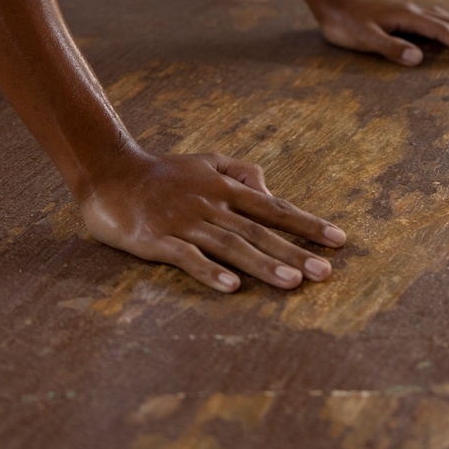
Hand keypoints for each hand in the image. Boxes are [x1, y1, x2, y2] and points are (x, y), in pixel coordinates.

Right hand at [78, 150, 345, 294]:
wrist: (109, 172)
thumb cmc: (163, 172)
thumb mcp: (206, 161)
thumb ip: (240, 172)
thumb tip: (268, 189)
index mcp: (225, 188)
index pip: (274, 208)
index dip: (307, 223)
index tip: (339, 239)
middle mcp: (211, 205)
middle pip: (260, 231)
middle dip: (295, 251)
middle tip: (326, 272)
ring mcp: (186, 223)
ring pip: (231, 246)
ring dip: (263, 264)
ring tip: (293, 283)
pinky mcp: (158, 240)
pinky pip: (188, 259)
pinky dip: (210, 272)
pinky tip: (231, 287)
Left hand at [316, 0, 448, 64]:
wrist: (330, 3)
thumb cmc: (344, 24)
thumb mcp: (364, 38)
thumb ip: (391, 48)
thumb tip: (419, 58)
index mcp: (407, 16)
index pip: (441, 32)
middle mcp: (413, 11)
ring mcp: (410, 11)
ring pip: (447, 18)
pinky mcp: (405, 14)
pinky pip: (438, 18)